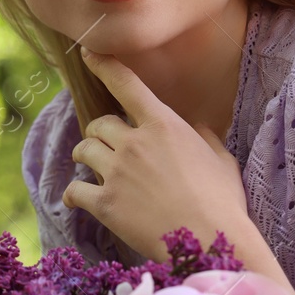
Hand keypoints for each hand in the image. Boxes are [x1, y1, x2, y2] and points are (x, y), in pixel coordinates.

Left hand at [63, 47, 250, 261]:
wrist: (209, 241)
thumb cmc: (223, 202)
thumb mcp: (222, 161)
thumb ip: (206, 138)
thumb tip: (198, 128)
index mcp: (164, 125)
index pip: (126, 85)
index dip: (103, 66)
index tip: (87, 53)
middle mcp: (135, 143)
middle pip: (99, 124)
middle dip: (99, 132)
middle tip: (105, 145)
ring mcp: (117, 172)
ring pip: (83, 150)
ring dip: (85, 155)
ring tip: (91, 166)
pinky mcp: (105, 203)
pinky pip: (75, 190)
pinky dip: (72, 195)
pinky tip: (75, 200)